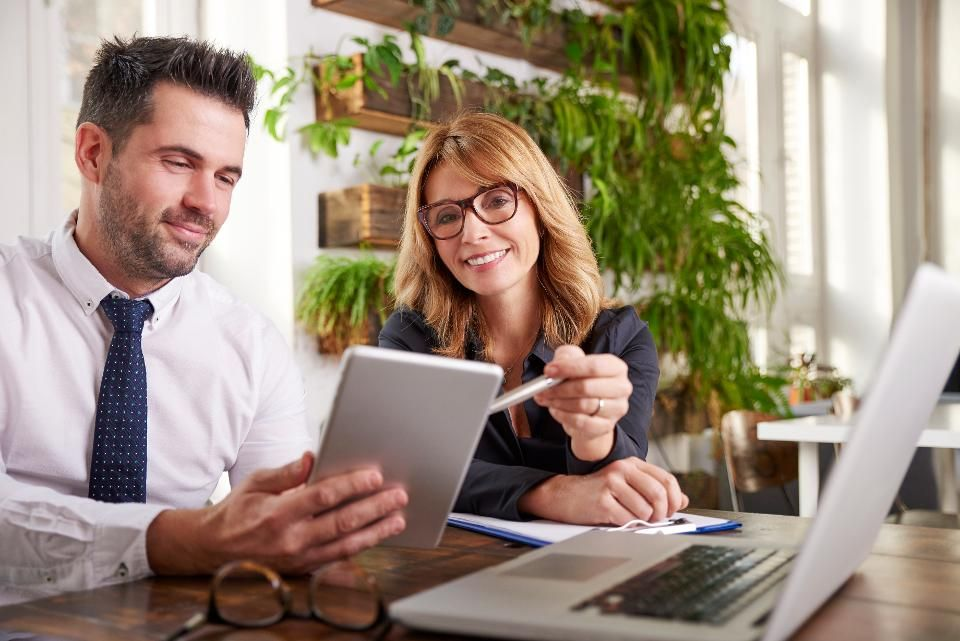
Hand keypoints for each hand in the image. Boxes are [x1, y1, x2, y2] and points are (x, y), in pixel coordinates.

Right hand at [146, 452, 407, 574]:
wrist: (214, 549)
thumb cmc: (238, 511)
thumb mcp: (256, 483)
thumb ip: (286, 472)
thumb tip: (311, 457)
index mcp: (278, 514)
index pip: (323, 497)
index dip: (352, 485)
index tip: (375, 476)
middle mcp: (291, 539)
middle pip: (342, 522)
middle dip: (375, 508)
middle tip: (398, 496)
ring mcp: (299, 558)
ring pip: (346, 545)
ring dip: (376, 531)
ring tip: (397, 519)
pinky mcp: (303, 569)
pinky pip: (337, 559)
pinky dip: (360, 547)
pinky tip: (377, 536)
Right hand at [518, 457, 687, 524]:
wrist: (563, 495)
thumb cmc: (597, 492)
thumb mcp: (627, 485)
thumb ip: (654, 490)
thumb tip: (683, 500)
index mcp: (632, 464)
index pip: (667, 480)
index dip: (674, 500)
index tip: (671, 511)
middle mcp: (623, 469)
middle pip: (659, 494)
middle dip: (662, 513)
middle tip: (655, 520)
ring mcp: (611, 484)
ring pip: (645, 510)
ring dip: (643, 521)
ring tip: (632, 519)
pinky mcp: (603, 501)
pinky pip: (628, 520)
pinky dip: (628, 525)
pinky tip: (618, 520)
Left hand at [535, 345, 632, 460]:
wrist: (589, 411)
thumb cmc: (582, 381)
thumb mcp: (573, 361)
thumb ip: (565, 356)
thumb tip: (554, 368)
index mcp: (616, 367)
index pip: (594, 366)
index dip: (569, 368)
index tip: (548, 371)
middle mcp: (622, 387)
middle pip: (587, 387)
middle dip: (559, 388)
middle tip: (542, 389)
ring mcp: (616, 409)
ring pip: (583, 406)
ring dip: (559, 402)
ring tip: (547, 399)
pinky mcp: (607, 426)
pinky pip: (581, 422)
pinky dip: (564, 416)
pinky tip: (555, 410)